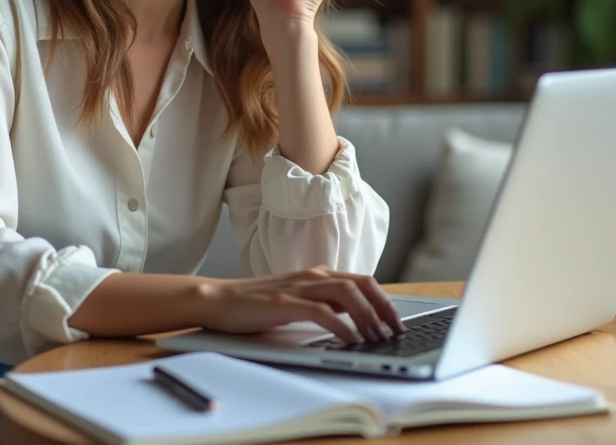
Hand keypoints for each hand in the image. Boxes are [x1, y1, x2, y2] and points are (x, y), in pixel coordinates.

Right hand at [197, 266, 404, 343]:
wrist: (219, 300)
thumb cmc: (256, 304)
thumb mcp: (296, 299)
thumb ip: (322, 302)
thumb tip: (354, 319)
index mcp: (317, 274)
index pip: (362, 280)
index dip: (384, 300)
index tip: (396, 322)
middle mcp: (312, 276)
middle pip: (362, 284)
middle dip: (384, 307)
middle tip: (396, 331)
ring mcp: (298, 288)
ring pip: (347, 293)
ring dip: (368, 317)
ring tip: (377, 338)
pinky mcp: (284, 303)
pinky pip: (322, 312)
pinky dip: (342, 326)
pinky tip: (350, 341)